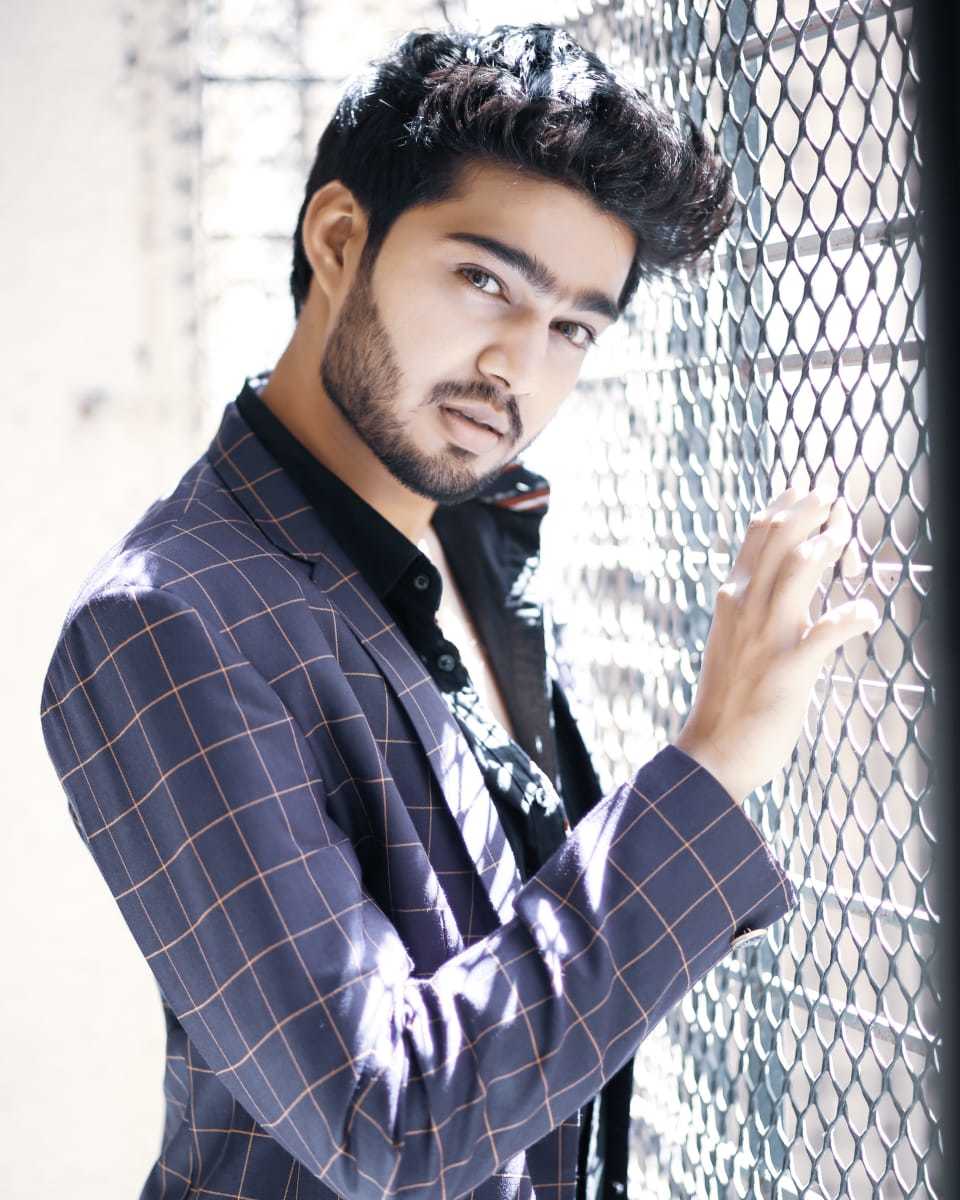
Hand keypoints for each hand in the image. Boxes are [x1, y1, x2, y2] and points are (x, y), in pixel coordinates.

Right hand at [674, 484, 878, 803]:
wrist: (713, 751)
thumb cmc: (728, 698)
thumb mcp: (733, 640)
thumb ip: (753, 607)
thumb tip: (777, 583)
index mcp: (733, 600)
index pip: (757, 537)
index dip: (784, 507)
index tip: (806, 488)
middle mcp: (747, 609)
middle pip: (777, 541)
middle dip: (807, 512)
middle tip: (832, 495)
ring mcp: (767, 637)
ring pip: (795, 573)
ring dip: (823, 547)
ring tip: (843, 532)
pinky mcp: (788, 670)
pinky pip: (823, 635)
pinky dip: (848, 620)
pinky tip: (865, 611)